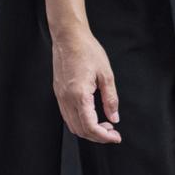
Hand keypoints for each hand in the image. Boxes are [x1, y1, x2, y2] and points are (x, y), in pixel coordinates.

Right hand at [51, 26, 120, 143]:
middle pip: (81, 130)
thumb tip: (114, 118)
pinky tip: (91, 116)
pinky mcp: (58, 93)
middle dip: (98, 136)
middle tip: (112, 132)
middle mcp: (67, 99)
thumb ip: (110, 99)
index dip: (104, 136)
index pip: (90, 126)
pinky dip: (80, 122)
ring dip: (88, 130)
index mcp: (80, 95)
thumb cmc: (87, 50)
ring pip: (72, 125)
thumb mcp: (106, 75)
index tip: (116, 137)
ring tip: (104, 125)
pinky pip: (67, 116)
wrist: (69, 37)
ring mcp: (60, 97)